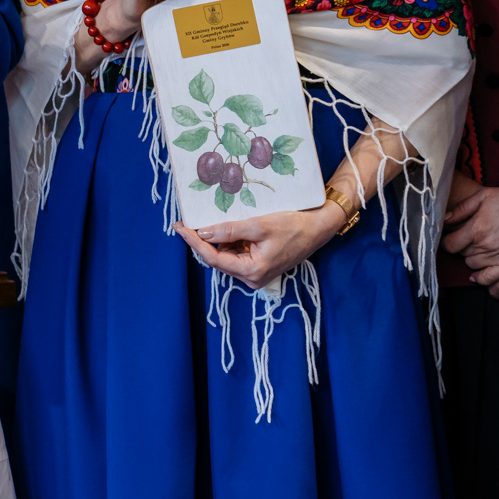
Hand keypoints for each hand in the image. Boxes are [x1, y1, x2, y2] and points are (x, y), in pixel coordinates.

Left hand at [174, 204, 341, 291]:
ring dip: (214, 239)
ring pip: (225, 255)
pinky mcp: (258, 264)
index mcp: (253, 272)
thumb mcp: (260, 225)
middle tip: (185, 222)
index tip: (180, 227)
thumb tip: (203, 233)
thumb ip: (230, 230)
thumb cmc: (294, 226)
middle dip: (201, 241)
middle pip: (217, 259)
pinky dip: (227, 239)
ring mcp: (256, 272)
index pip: (213, 258)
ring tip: (200, 220)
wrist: (319, 228)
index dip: (194, 243)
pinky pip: (236, 252)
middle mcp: (252, 277)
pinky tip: (221, 226)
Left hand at [442, 184, 498, 270]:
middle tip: (468, 240)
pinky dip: (481, 278)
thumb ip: (461, 209)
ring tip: (478, 250)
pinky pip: (490, 279)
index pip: (450, 244)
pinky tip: (478, 274)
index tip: (450, 238)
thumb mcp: (483, 196)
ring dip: (472, 258)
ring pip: (473, 265)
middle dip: (462, 247)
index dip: (447, 241)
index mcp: (476, 228)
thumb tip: (444, 220)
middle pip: (462, 254)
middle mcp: (486, 245)